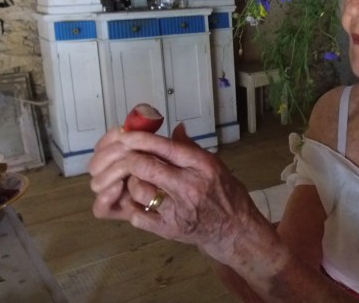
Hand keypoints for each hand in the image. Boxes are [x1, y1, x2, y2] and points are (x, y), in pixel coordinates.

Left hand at [88, 124, 259, 258]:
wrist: (234, 230)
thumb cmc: (225, 194)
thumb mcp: (214, 164)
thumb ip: (191, 148)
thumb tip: (175, 127)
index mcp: (201, 165)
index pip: (165, 147)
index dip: (140, 139)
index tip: (126, 135)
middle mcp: (189, 186)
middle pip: (145, 166)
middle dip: (128, 159)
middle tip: (123, 157)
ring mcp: (178, 210)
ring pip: (138, 190)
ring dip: (132, 183)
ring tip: (136, 181)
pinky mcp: (169, 229)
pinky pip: (137, 216)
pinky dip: (133, 207)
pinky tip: (139, 202)